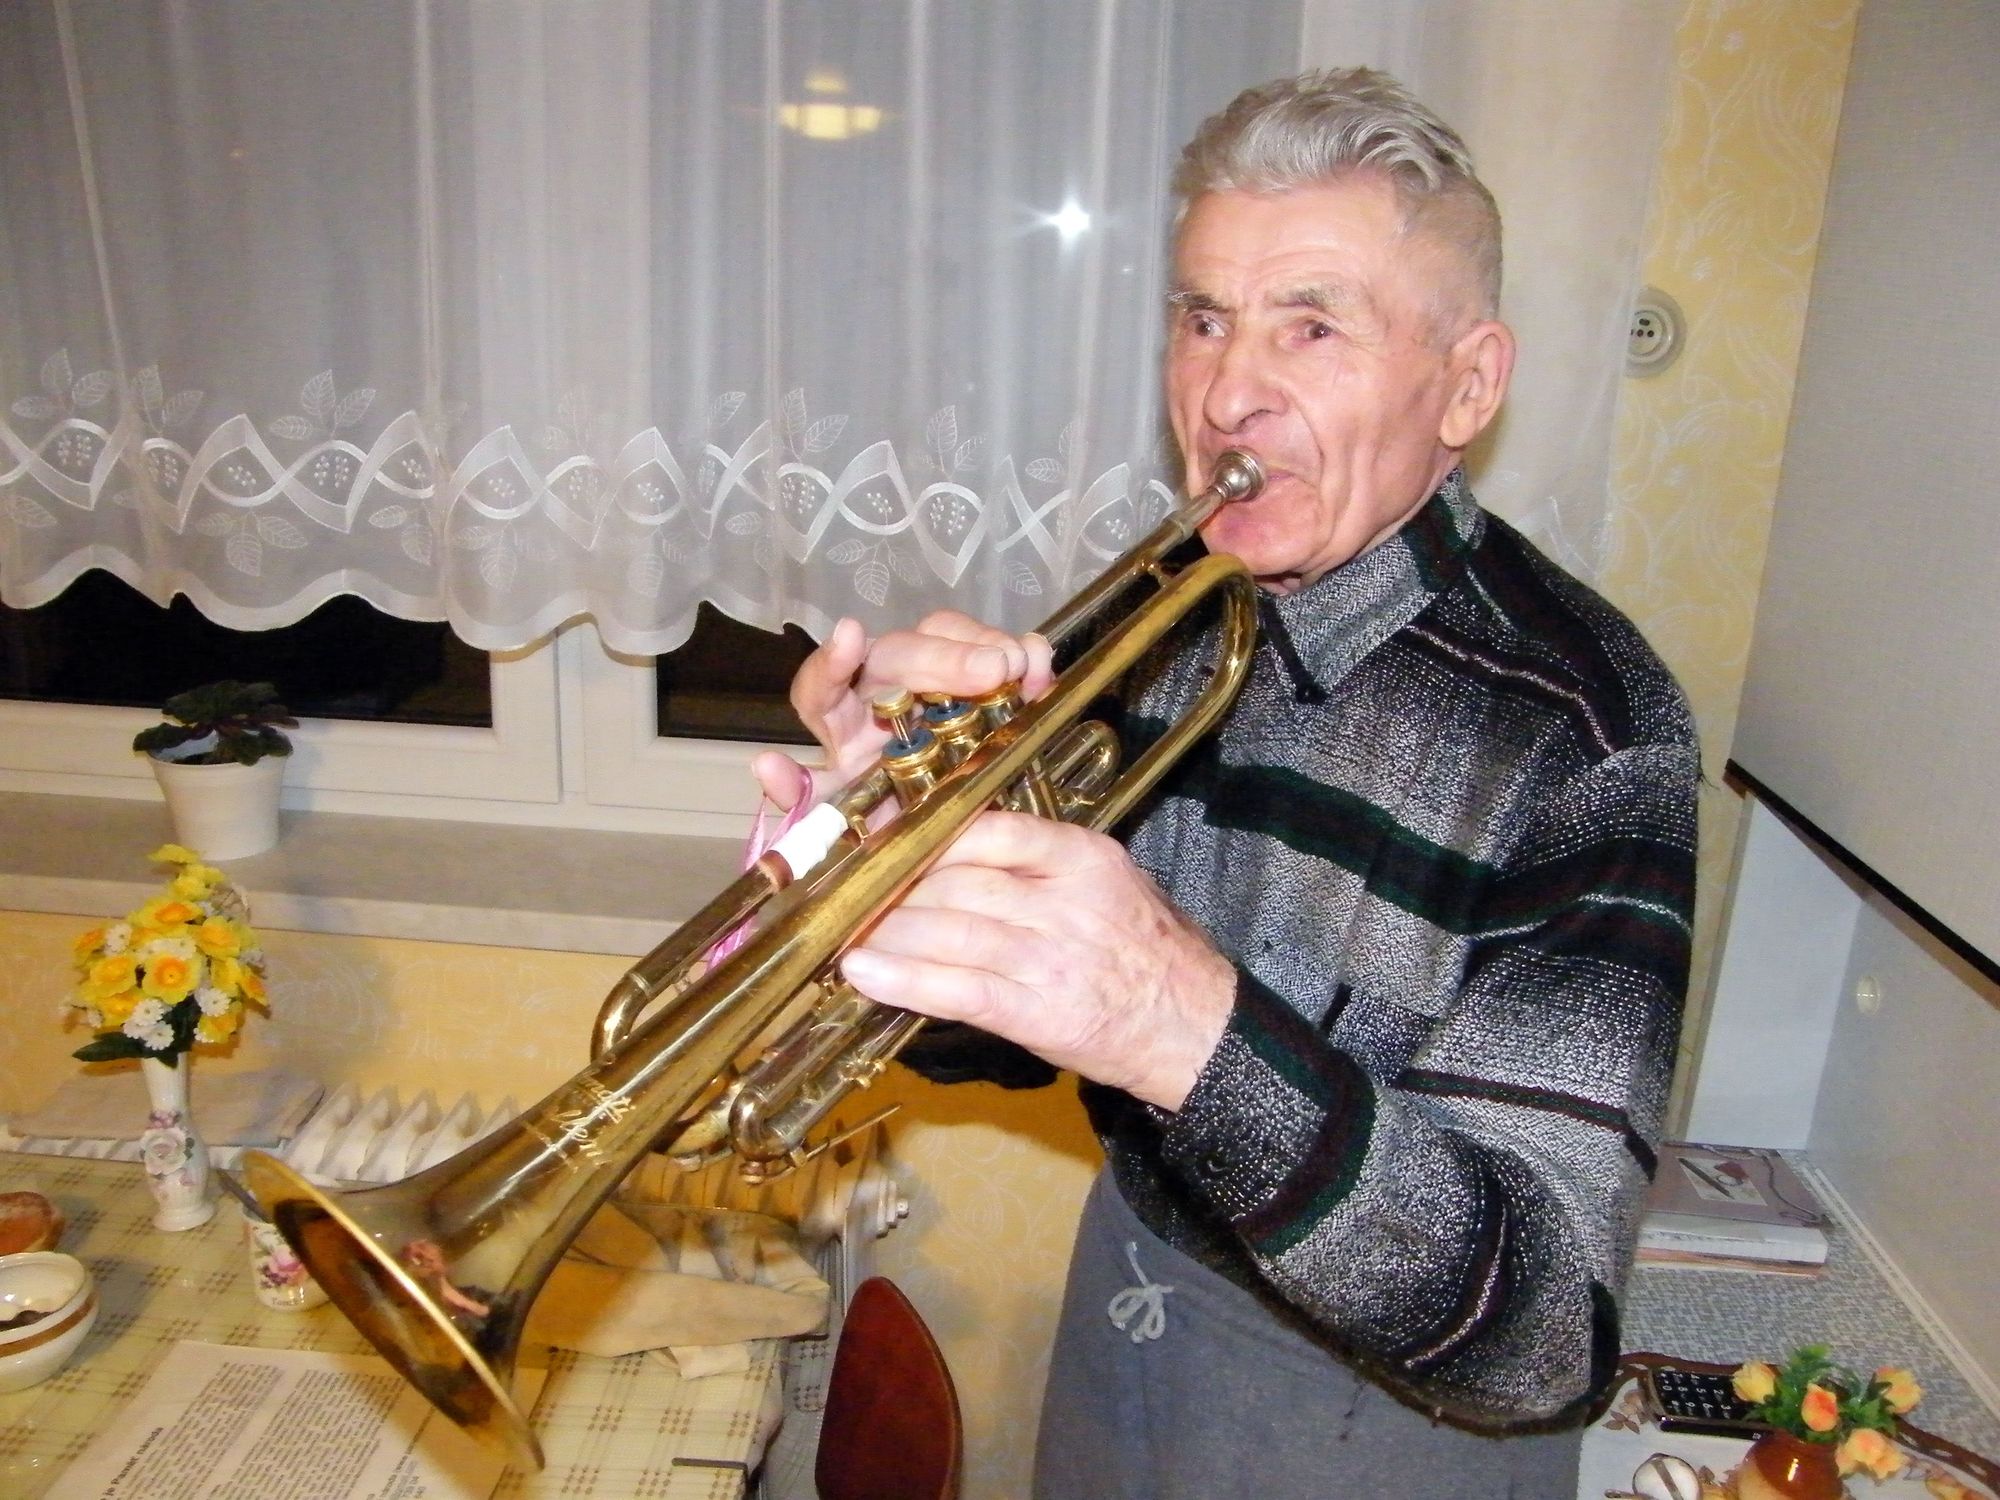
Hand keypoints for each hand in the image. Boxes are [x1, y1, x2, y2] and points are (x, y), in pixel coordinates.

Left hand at [752, 611, 1055, 812]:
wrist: (951, 852)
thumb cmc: (887, 833)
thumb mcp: (847, 832)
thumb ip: (806, 804)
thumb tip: (768, 767)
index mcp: (842, 725)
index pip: (822, 684)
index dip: (831, 660)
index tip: (848, 636)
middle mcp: (884, 692)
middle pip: (900, 653)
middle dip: (945, 656)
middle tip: (991, 672)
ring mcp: (938, 683)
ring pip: (947, 637)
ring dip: (985, 647)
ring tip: (1019, 670)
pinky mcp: (987, 685)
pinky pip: (1002, 653)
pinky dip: (1025, 656)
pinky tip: (1041, 667)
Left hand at [836, 811, 1235, 1110]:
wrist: (1197, 1027)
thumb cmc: (1146, 951)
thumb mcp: (1106, 882)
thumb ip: (1037, 862)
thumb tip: (951, 850)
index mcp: (1081, 856)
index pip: (985, 829)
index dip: (921, 834)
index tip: (877, 837)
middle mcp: (1064, 900)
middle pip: (954, 879)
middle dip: (889, 885)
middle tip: (840, 887)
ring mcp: (1051, 957)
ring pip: (947, 931)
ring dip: (883, 932)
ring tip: (838, 930)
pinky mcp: (1039, 1012)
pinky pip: (958, 989)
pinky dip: (903, 981)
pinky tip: (862, 975)